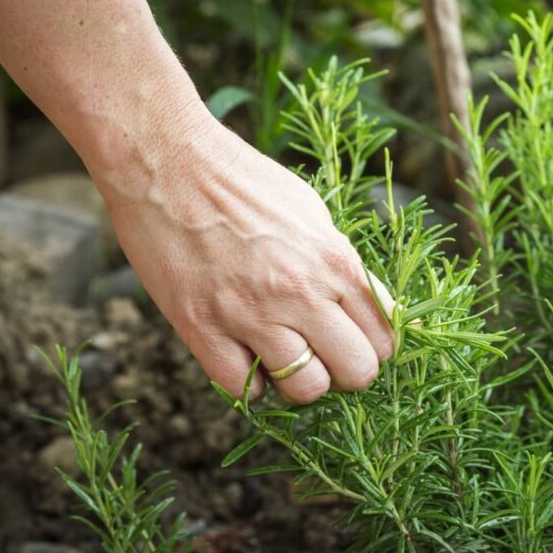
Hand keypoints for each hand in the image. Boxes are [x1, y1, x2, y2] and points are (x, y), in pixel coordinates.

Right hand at [96, 111, 395, 403]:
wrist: (166, 161)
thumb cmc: (243, 182)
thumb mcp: (313, 215)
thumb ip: (344, 267)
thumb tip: (379, 309)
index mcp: (335, 261)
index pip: (385, 338)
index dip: (374, 348)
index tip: (355, 343)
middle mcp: (301, 292)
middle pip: (356, 372)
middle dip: (346, 372)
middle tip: (325, 356)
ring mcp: (251, 314)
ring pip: (306, 390)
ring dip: (299, 381)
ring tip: (283, 356)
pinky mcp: (202, 329)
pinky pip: (245, 390)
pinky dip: (250, 383)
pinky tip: (245, 356)